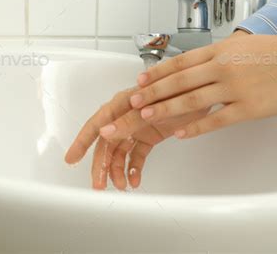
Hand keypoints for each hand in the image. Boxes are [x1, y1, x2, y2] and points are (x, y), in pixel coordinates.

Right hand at [65, 87, 206, 189]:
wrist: (205, 91)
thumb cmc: (181, 90)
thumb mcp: (155, 106)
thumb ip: (130, 119)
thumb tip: (105, 132)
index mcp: (123, 103)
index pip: (97, 124)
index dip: (82, 141)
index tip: (70, 159)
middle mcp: (126, 115)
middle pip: (107, 143)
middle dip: (101, 165)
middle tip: (98, 185)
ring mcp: (138, 126)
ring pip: (120, 151)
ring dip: (118, 169)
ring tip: (121, 186)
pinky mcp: (150, 135)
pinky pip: (137, 154)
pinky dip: (134, 167)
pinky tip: (135, 180)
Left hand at [100, 32, 276, 139]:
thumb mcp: (242, 44)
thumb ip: (217, 54)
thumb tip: (196, 63)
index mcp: (220, 51)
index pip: (179, 63)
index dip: (156, 73)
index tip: (139, 81)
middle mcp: (222, 68)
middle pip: (179, 82)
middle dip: (152, 93)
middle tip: (132, 103)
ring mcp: (235, 88)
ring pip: (191, 101)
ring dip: (165, 110)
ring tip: (146, 117)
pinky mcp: (248, 108)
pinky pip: (216, 120)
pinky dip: (196, 128)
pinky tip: (180, 135)